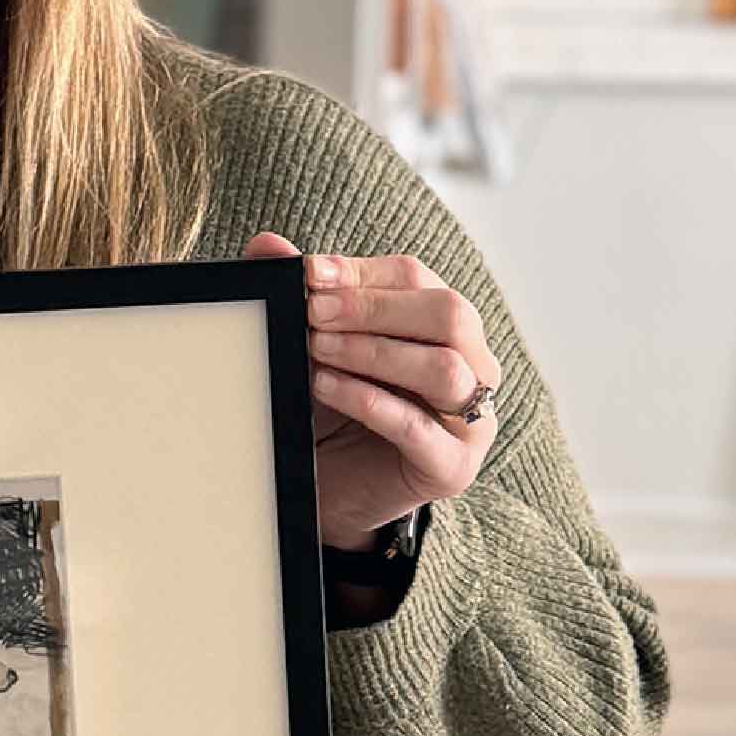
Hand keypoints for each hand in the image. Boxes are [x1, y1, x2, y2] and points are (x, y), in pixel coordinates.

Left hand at [243, 233, 500, 548]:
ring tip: (317, 350)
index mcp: (441, 325)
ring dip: (375, 352)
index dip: (361, 272)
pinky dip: (371, 401)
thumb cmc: (332, 411)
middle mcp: (470, 365)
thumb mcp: (313, 349)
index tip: (309, 274)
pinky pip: (421, 428)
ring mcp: (470, 419)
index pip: (416, 278)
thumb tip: (265, 245)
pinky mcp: (451, 467)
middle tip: (314, 313)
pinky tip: (327, 387)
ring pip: (446, 369)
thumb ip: (300, 296)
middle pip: (449, 313)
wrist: (331, 490)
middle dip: (375, 309)